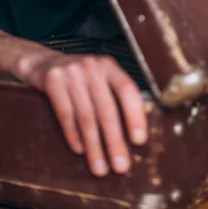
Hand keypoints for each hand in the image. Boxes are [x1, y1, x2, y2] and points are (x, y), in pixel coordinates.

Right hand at [20, 49, 146, 176]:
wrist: (45, 62)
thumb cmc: (81, 76)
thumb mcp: (100, 77)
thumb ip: (115, 95)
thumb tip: (133, 133)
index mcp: (109, 66)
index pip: (127, 89)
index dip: (135, 115)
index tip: (139, 140)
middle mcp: (92, 67)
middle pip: (106, 108)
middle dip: (115, 140)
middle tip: (121, 166)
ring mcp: (71, 73)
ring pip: (86, 116)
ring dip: (94, 146)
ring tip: (100, 167)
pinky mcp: (53, 81)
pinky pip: (65, 114)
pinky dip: (73, 135)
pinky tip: (80, 150)